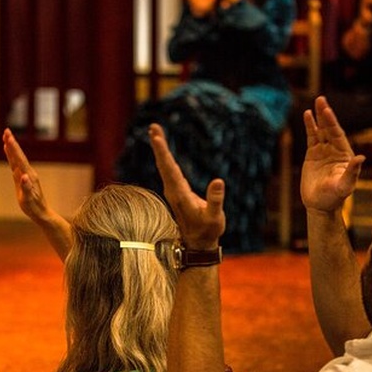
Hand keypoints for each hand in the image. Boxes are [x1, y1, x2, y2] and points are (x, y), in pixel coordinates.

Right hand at [2, 128, 52, 223]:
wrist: (42, 213)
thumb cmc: (34, 208)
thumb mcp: (29, 199)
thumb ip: (26, 188)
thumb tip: (24, 176)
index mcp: (28, 176)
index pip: (19, 160)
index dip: (13, 149)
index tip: (8, 138)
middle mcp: (28, 173)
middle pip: (18, 155)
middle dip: (12, 143)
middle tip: (6, 131)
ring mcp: (27, 175)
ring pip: (18, 158)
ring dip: (12, 148)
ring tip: (7, 138)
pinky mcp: (25, 178)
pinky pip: (17, 164)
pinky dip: (13, 157)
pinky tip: (10, 153)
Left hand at [149, 123, 224, 248]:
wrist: (198, 245)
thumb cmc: (208, 231)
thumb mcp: (214, 217)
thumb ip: (215, 200)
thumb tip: (218, 181)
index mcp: (180, 194)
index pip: (169, 169)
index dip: (163, 152)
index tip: (156, 137)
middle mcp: (173, 191)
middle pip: (164, 164)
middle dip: (158, 145)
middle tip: (153, 126)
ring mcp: (174, 191)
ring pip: (165, 166)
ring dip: (160, 149)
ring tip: (156, 132)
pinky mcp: (177, 191)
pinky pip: (169, 170)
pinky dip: (165, 157)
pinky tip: (164, 151)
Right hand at [300, 97, 365, 212]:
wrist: (320, 205)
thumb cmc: (334, 198)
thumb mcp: (344, 186)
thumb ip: (351, 172)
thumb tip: (360, 158)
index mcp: (345, 155)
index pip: (338, 135)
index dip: (332, 122)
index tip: (327, 111)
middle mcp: (335, 150)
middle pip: (330, 129)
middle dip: (325, 114)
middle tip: (321, 99)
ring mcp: (324, 151)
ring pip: (321, 130)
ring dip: (318, 117)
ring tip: (316, 102)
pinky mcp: (313, 154)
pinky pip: (312, 137)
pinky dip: (310, 126)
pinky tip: (307, 115)